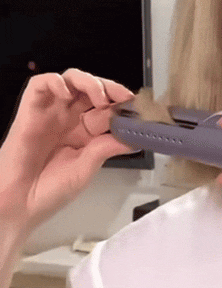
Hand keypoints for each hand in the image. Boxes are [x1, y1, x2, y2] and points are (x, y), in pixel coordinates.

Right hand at [0, 68, 135, 235]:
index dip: (122, 103)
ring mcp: (50, 113)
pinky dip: (56, 82)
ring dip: (89, 82)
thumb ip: (107, 147)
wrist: (18, 207)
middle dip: (111, 88)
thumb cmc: (49, 192)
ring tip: (99, 98)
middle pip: (92, 89)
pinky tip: (67, 94)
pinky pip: (40, 84)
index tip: (137, 107)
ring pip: (71, 80)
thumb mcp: (87, 168)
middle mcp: (68, 118)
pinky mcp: (29, 111)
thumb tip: (135, 137)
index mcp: (84, 132)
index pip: (108, 107)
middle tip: (123, 98)